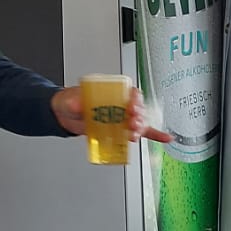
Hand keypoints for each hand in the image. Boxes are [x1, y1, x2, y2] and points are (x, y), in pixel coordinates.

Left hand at [52, 85, 170, 143]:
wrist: (65, 114)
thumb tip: (77, 105)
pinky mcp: (120, 129)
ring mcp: (122, 117)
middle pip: (137, 108)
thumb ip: (73, 101)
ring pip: (139, 122)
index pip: (130, 92)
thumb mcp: (69, 99)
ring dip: (141, 128)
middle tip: (132, 123)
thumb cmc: (70, 101)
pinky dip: (155, 135)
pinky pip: (141, 132)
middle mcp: (120, 104)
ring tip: (133, 134)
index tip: (131, 106)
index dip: (134, 99)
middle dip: (138, 116)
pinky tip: (166, 138)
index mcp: (112, 91)